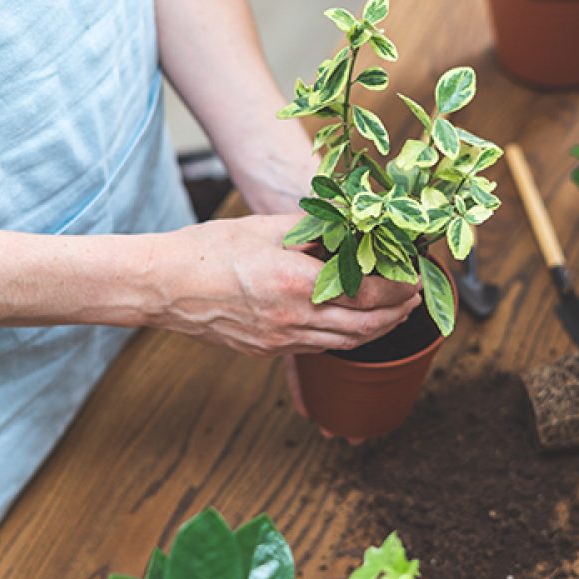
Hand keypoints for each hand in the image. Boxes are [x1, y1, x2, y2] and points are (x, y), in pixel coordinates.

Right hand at [156, 214, 419, 355]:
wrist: (164, 286)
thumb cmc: (210, 250)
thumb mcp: (268, 228)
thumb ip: (315, 231)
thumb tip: (352, 229)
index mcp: (298, 284)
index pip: (369, 293)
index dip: (399, 287)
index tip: (414, 275)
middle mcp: (294, 319)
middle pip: (366, 327)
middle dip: (397, 314)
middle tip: (414, 298)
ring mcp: (280, 340)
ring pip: (345, 343)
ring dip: (376, 331)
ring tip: (393, 314)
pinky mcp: (266, 350)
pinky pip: (317, 346)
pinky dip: (344, 336)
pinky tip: (349, 322)